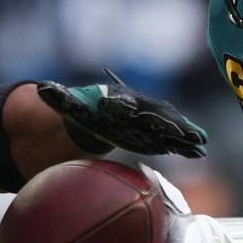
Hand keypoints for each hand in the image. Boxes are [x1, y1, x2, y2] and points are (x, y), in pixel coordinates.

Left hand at [36, 69, 207, 157]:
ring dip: (186, 135)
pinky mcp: (156, 134)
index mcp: (123, 100)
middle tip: (192, 134)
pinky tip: (199, 155)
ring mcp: (151, 121)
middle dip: (176, 124)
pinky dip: (185, 146)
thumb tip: (41, 88)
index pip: (137, 105)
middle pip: (162, 115)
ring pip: (172, 127)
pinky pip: (174, 139)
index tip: (156, 119)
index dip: (146, 112)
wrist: (99, 112)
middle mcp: (142, 108)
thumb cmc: (85, 108)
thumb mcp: (69, 103)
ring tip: (201, 146)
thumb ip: (57, 96)